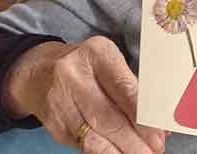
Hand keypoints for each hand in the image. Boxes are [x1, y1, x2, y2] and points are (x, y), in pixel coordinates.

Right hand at [3, 36, 165, 153]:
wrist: (38, 72)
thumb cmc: (86, 67)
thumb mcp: (109, 63)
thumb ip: (132, 89)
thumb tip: (159, 123)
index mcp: (96, 53)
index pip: (123, 87)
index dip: (142, 115)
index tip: (159, 133)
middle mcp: (74, 75)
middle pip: (108, 115)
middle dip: (134, 139)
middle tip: (154, 149)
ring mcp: (59, 100)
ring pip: (93, 135)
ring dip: (120, 151)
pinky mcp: (53, 124)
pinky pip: (82, 144)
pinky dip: (104, 152)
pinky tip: (119, 153)